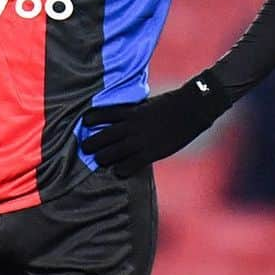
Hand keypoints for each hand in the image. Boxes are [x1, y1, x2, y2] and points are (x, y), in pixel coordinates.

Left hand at [80, 76, 230, 175]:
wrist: (191, 109)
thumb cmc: (170, 104)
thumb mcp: (146, 103)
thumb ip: (133, 111)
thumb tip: (122, 115)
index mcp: (130, 112)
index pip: (103, 115)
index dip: (90, 120)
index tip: (84, 124)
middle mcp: (131, 126)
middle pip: (103, 136)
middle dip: (91, 143)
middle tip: (85, 148)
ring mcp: (140, 140)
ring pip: (113, 152)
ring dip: (103, 158)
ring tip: (99, 160)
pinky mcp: (151, 152)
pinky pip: (131, 164)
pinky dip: (122, 169)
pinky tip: (118, 171)